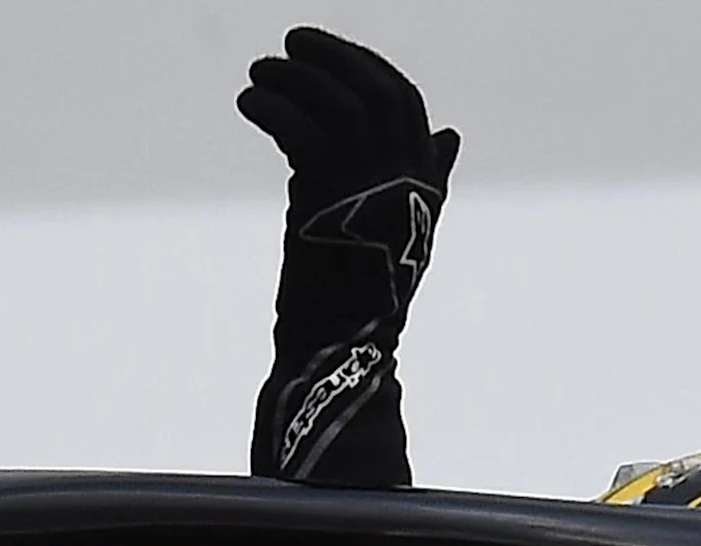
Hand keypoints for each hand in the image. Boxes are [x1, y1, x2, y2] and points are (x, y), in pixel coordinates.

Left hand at [238, 27, 458, 307]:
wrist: (338, 347)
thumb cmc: (362, 293)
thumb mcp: (402, 227)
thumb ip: (423, 175)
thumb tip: (450, 134)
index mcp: (424, 182)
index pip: (403, 101)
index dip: (364, 67)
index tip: (324, 53)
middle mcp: (404, 181)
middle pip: (373, 92)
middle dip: (330, 58)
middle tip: (289, 43)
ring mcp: (369, 191)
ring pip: (336, 105)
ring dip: (293, 79)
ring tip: (258, 73)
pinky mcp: (328, 204)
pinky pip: (301, 132)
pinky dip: (272, 108)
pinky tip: (249, 102)